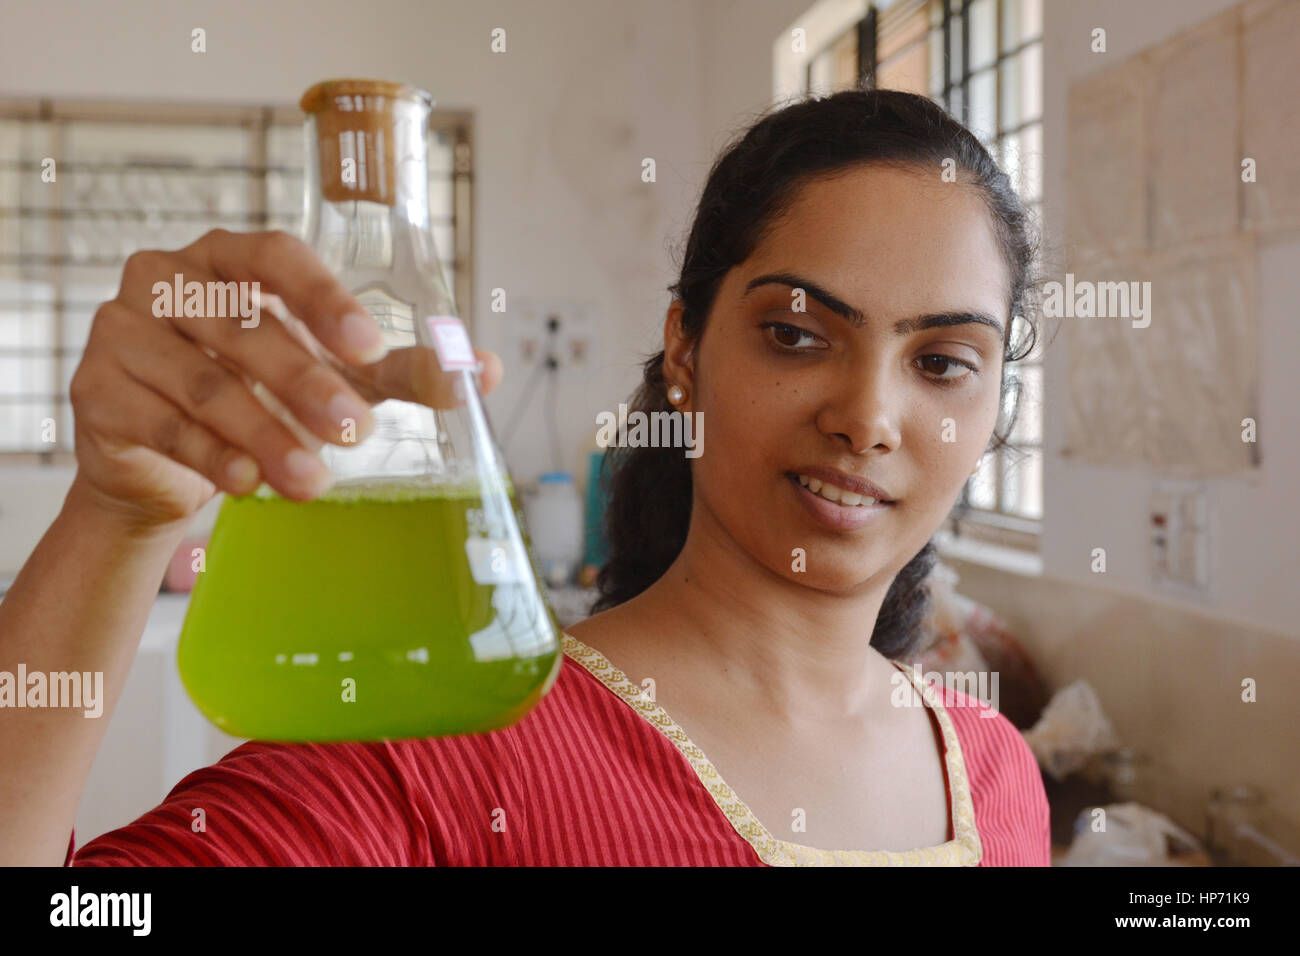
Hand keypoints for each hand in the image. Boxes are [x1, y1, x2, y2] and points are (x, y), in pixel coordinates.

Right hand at [67, 228, 502, 532]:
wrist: (169, 463)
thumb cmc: (261, 397)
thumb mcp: (338, 379)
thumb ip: (405, 372)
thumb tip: (484, 371)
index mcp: (230, 257)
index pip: (278, 257)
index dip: (323, 299)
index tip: (367, 349)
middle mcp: (168, 279)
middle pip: (243, 325)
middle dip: (305, 384)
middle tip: (356, 431)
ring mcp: (124, 331)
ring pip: (204, 383)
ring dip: (265, 435)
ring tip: (312, 480)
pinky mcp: (97, 390)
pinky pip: (162, 423)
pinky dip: (211, 457)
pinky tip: (247, 483)